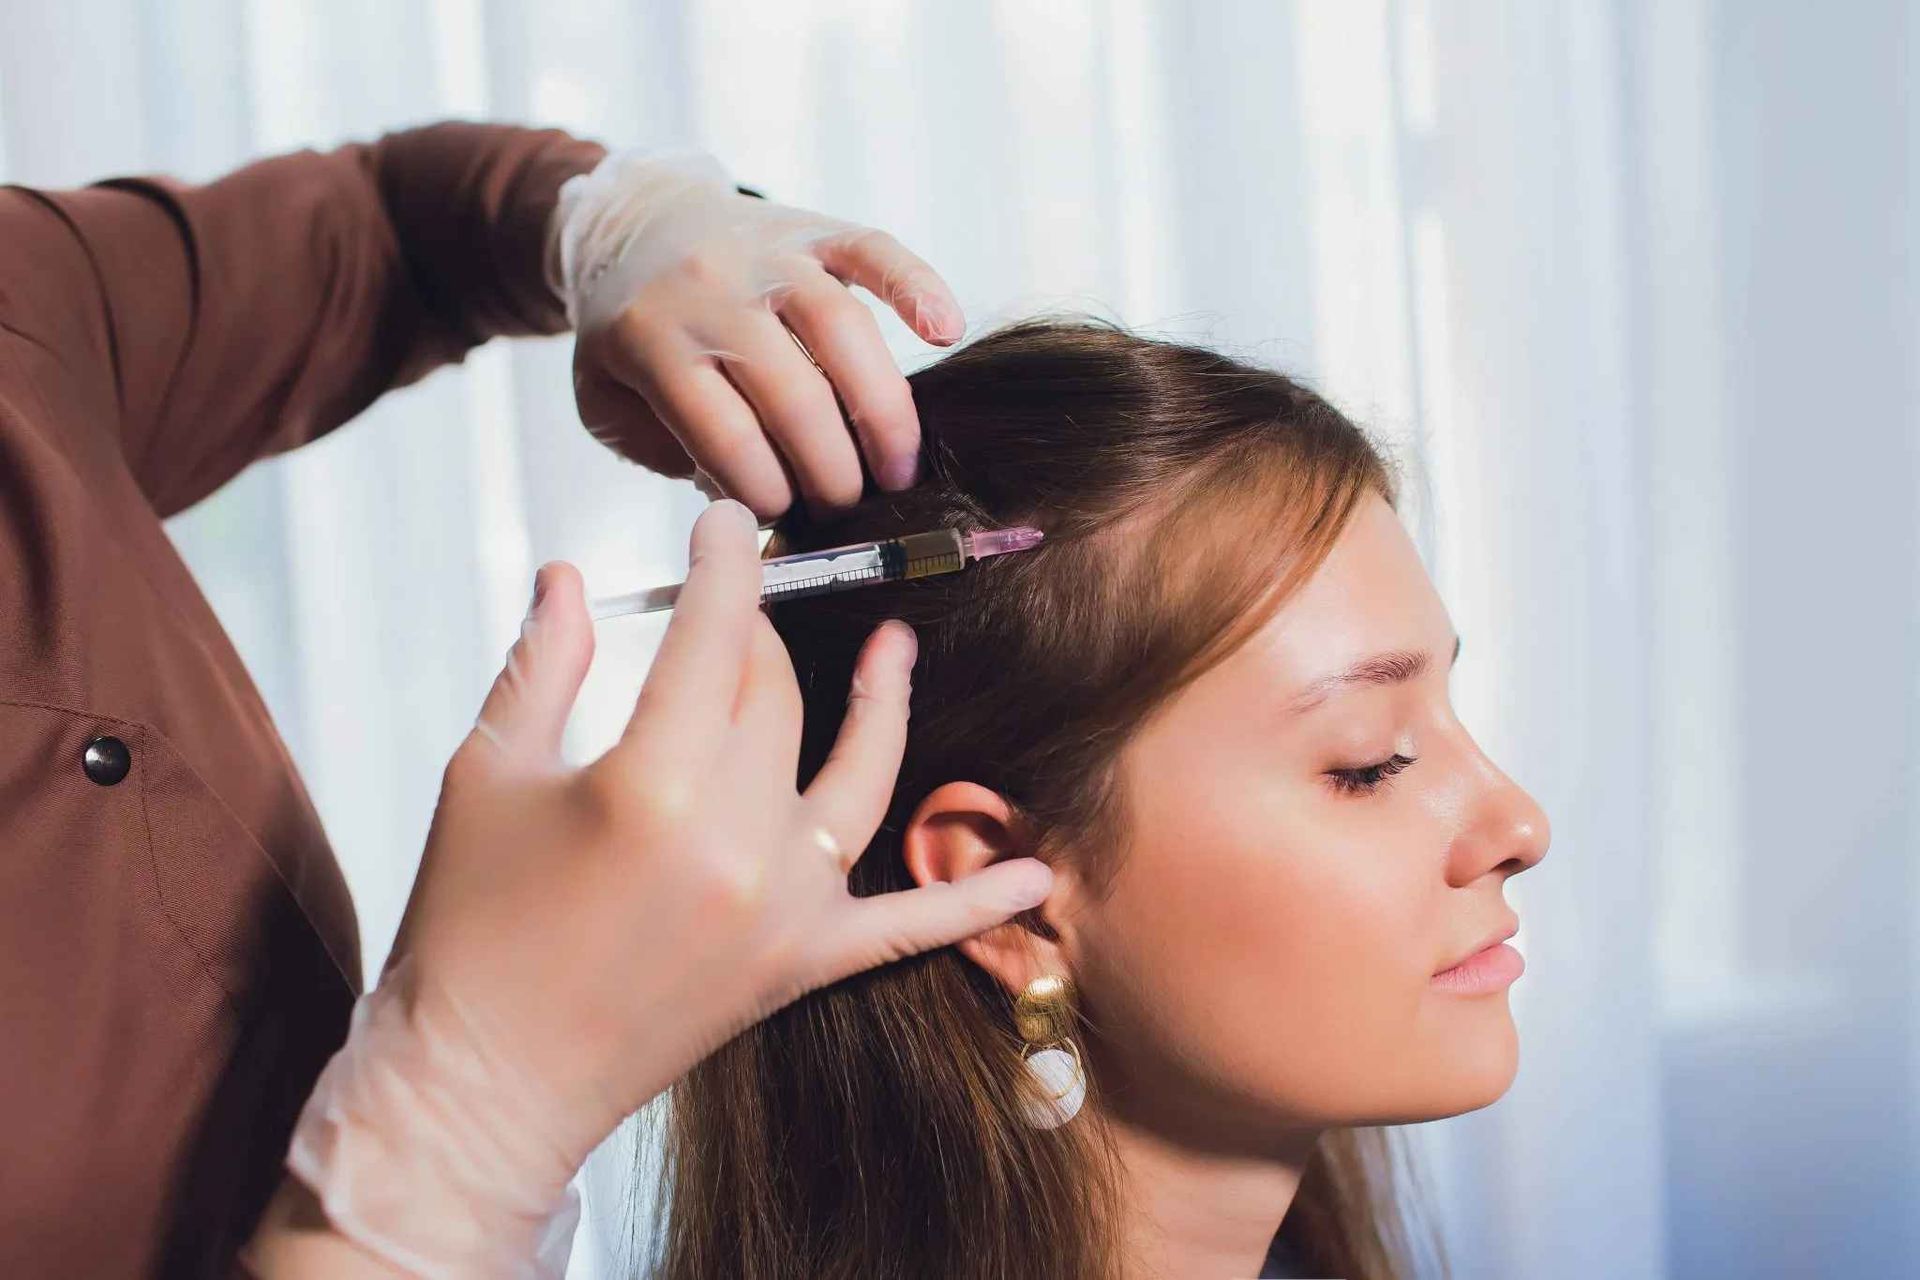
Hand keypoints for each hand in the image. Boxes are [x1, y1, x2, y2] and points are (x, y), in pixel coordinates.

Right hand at [250, 500, 1050, 1276]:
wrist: (484, 1085)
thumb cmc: (469, 932)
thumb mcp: (486, 776)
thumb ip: (541, 664)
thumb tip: (570, 578)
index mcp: (650, 783)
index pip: (712, 635)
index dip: (723, 565)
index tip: (726, 527)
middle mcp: (737, 839)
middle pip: (773, 695)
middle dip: (751, 638)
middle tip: (725, 611)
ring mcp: (783, 906)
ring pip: (856, 774)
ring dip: (882, 705)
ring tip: (897, 649)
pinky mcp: (802, 965)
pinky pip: (909, 924)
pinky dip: (975, 903)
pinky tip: (1036, 875)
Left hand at [555, 150, 962, 517]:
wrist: (634, 218)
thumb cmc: (631, 328)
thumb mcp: (606, 398)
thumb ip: (663, 451)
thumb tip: (742, 497)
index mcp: (652, 339)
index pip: (728, 438)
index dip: (767, 494)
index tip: (784, 521)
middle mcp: (713, 291)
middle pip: (794, 396)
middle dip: (831, 472)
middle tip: (846, 510)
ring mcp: (769, 255)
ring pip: (843, 331)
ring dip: (883, 413)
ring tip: (899, 470)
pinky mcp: (814, 230)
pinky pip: (874, 252)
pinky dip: (918, 286)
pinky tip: (946, 331)